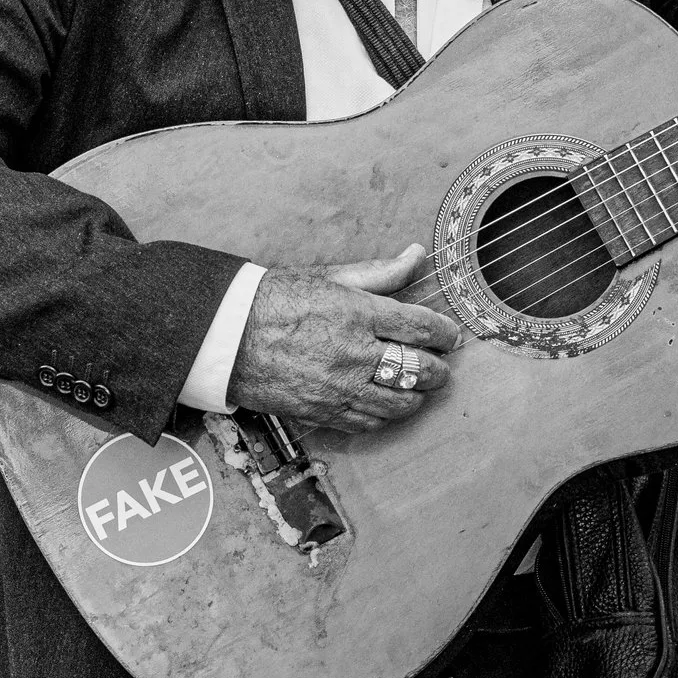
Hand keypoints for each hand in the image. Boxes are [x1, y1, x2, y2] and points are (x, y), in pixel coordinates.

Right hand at [229, 244, 459, 433]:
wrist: (226, 337)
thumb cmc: (275, 300)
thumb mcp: (329, 277)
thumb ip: (379, 272)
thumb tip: (416, 255)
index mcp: (358, 313)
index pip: (421, 328)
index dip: (445, 334)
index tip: (451, 336)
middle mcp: (353, 353)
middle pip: (418, 370)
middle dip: (438, 369)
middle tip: (440, 364)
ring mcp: (339, 388)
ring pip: (400, 403)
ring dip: (417, 396)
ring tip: (419, 387)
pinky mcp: (323, 412)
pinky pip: (370, 423)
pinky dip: (386, 415)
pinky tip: (387, 404)